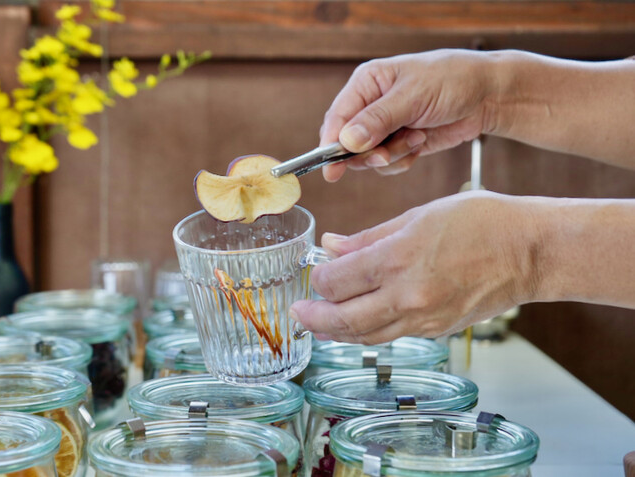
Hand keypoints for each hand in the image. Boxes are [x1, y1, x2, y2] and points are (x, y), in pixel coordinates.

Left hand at [291, 191, 541, 343]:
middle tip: (298, 312)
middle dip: (314, 316)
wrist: (530, 252)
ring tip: (317, 325)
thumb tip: (331, 247)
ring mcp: (423, 318)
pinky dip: (368, 332)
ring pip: (366, 335)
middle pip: (344, 318)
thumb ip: (368, 237)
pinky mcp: (436, 330)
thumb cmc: (481, 222)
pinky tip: (356, 324)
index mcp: (398, 259)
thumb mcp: (417, 216)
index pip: (337, 281)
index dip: (318, 279)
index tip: (314, 271)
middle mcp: (407, 295)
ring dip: (335, 332)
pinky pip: (392, 335)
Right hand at [320, 49, 499, 180]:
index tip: (331, 169)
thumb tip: (346, 141)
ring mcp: (385, 126)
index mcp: (366, 83)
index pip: (337, 118)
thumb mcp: (413, 96)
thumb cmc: (452, 80)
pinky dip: (403, 160)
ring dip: (393, 155)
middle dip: (368, 153)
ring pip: (369, 157)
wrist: (488, 95)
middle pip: (348, 143)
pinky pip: (388, 164)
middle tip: (386, 154)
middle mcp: (370, 106)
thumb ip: (378, 120)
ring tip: (416, 138)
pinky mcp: (400, 143)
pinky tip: (421, 142)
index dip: (331, 145)